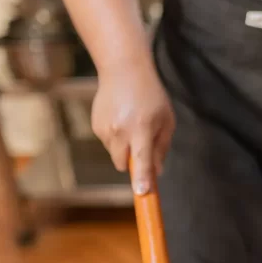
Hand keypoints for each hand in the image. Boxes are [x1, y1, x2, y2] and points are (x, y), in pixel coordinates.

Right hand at [91, 58, 174, 194]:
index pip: (141, 160)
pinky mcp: (95, 125)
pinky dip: (115, 137)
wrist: (123, 69)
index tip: (141, 193)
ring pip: (115, 154)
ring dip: (124, 148)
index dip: (142, 178)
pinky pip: (107, 143)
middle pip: (123, 164)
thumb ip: (162, 147)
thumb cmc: (151, 95)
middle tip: (141, 146)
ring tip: (131, 123)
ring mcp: (105, 128)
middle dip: (132, 163)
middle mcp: (120, 130)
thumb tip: (157, 172)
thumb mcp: (166, 120)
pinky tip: (121, 118)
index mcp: (141, 129)